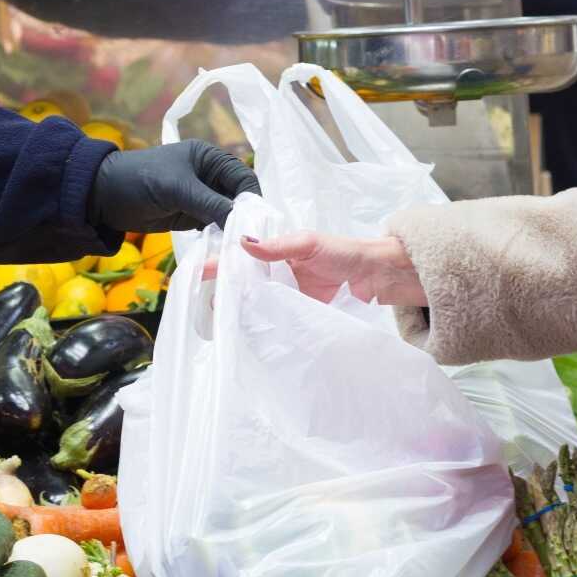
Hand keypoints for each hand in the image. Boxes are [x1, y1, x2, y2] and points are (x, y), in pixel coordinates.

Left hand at [89, 139, 258, 232]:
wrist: (103, 197)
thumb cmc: (139, 180)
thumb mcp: (177, 189)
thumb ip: (211, 204)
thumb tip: (242, 222)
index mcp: (210, 158)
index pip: (243, 177)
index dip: (252, 199)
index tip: (256, 223)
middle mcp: (210, 176)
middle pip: (239, 198)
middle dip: (245, 217)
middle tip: (250, 241)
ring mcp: (202, 198)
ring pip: (229, 215)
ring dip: (233, 229)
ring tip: (239, 248)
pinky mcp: (192, 216)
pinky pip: (214, 226)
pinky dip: (220, 237)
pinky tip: (224, 249)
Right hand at [204, 232, 427, 306]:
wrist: (376, 277)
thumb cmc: (344, 253)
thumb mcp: (308, 243)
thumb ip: (277, 247)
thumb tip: (243, 243)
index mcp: (277, 255)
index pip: (242, 259)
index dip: (221, 266)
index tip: (200, 273)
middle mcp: (278, 277)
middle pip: (245, 286)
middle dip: (226, 294)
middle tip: (209, 305)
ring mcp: (287, 299)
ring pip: (256, 306)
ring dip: (241, 313)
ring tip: (222, 323)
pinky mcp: (299, 318)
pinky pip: (275, 322)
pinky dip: (262, 327)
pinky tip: (249, 334)